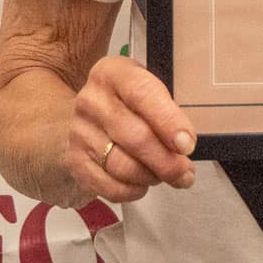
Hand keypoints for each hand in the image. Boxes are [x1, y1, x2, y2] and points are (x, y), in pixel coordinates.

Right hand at [68, 55, 197, 203]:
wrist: (87, 119)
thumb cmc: (128, 105)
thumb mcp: (148, 91)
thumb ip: (168, 111)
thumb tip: (185, 145)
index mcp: (112, 73)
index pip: (141, 94)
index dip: (169, 121)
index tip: (187, 144)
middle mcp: (91, 100)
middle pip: (135, 137)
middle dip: (167, 161)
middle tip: (184, 171)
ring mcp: (79, 131)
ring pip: (122, 166)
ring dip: (152, 177)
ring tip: (167, 176)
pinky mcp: (75, 161)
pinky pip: (110, 186)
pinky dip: (133, 190)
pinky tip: (143, 183)